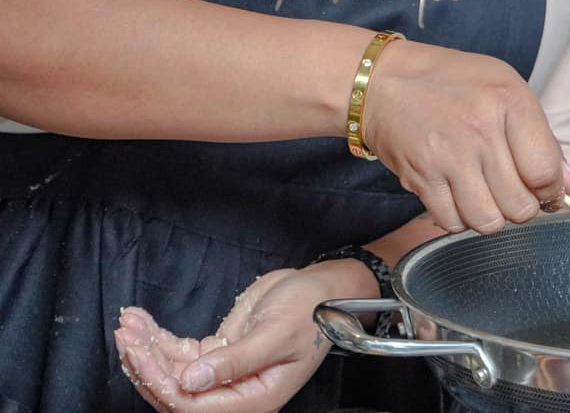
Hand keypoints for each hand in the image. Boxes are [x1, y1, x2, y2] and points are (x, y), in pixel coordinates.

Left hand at [114, 261, 373, 412]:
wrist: (323, 287)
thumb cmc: (311, 310)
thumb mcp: (278, 333)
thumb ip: (237, 361)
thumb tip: (193, 380)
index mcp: (254, 398)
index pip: (194, 405)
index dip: (162, 383)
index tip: (140, 352)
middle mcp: (235, 392)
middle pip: (176, 392)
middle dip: (146, 365)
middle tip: (127, 334)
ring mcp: (224, 372)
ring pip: (172, 372)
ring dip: (146, 349)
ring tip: (128, 322)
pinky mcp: (218, 351)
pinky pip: (179, 352)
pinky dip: (157, 337)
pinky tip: (140, 319)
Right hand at [362, 40, 569, 233]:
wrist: (382, 82)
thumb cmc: (451, 82)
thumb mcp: (505, 89)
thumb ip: (543, 139)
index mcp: (508, 101)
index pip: (546, 172)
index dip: (551, 190)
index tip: (543, 188)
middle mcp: (480, 130)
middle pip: (520, 206)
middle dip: (521, 207)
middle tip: (510, 190)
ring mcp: (448, 157)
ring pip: (488, 222)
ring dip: (490, 216)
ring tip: (484, 193)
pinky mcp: (420, 177)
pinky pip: (452, 223)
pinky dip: (458, 218)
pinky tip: (457, 194)